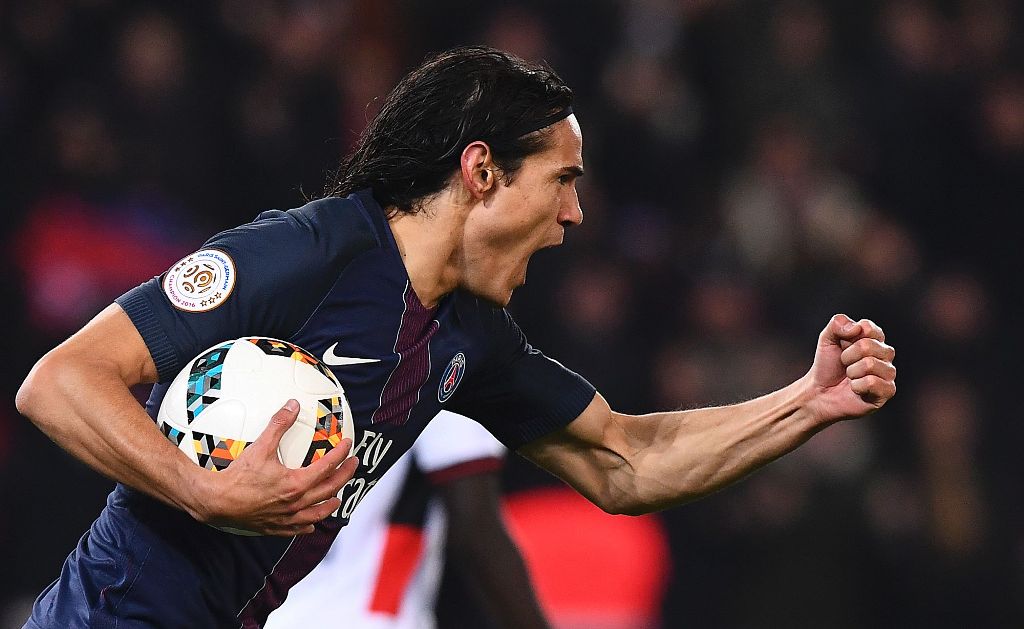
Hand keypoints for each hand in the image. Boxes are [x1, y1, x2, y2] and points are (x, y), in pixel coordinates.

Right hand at [187, 399, 358, 535]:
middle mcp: (296, 503)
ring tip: (337, 498)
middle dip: (345, 475)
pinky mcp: (275, 527)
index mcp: (297, 483)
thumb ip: (279, 425)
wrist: (217, 501)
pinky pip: (298, 529)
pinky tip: (311, 524)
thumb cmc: (238, 476)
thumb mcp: (260, 446)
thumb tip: (292, 406)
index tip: (348, 444)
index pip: (328, 466)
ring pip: (318, 513)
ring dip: (331, 504)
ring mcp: (287, 518)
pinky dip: (308, 525)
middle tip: (353, 464)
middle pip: (330, 489)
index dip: (341, 453)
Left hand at [805, 313, 895, 423]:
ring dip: (851, 372)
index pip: (867, 328)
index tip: (842, 347)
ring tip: (850, 377)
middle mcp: (885, 354)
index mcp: (874, 338)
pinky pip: (872, 382)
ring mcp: (888, 372)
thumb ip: (838, 324)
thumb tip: (857, 327)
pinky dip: (856, 386)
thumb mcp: (827, 339)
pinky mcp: (887, 391)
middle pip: (867, 346)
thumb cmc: (827, 366)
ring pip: (870, 364)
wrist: (820, 393)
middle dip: (847, 356)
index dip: (848, 338)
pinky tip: (856, 389)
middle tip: (844, 364)